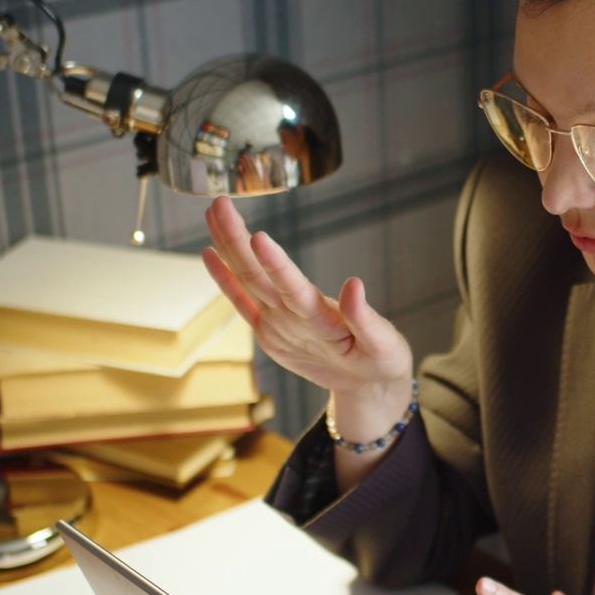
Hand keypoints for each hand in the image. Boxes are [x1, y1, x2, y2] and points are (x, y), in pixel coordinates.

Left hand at [201, 196, 412, 397]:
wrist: (363, 390)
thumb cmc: (379, 362)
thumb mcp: (385, 345)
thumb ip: (365, 318)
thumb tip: (354, 283)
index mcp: (321, 325)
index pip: (294, 291)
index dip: (276, 265)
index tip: (259, 237)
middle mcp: (290, 324)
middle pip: (258, 278)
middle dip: (237, 240)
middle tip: (221, 203)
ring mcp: (275, 328)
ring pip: (246, 282)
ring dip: (227, 246)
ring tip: (213, 212)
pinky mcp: (268, 331)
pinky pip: (241, 300)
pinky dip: (224, 278)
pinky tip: (209, 253)